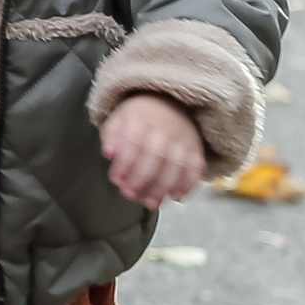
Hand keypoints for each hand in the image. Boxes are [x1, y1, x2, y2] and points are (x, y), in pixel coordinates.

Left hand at [101, 93, 207, 207]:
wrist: (167, 102)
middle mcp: (164, 127)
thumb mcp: (118, 120)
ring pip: (176, 165)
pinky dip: (188, 184)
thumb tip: (108, 153)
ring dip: (163, 187)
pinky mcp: (195, 148)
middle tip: (130, 195)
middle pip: (155, 156)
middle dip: (141, 180)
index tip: (117, 180)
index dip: (124, 165)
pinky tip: (176, 196)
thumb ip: (111, 137)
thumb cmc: (138, 118)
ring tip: (151, 202)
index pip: (133, 142)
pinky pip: (196, 168)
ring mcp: (182, 138)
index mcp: (141, 118)